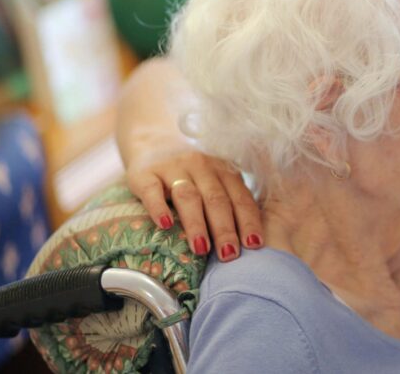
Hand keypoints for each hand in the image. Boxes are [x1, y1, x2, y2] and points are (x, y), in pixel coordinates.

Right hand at [126, 148, 263, 261]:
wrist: (152, 143)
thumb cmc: (191, 173)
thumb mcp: (215, 179)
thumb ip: (230, 200)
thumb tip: (251, 242)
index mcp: (223, 170)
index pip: (240, 197)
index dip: (248, 221)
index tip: (255, 245)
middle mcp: (201, 166)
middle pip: (216, 199)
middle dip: (225, 229)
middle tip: (229, 255)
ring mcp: (173, 168)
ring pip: (188, 196)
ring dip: (196, 223)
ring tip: (201, 248)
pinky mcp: (145, 174)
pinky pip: (152, 191)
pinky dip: (159, 208)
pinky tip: (165, 225)